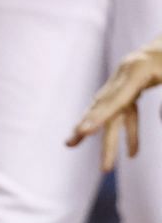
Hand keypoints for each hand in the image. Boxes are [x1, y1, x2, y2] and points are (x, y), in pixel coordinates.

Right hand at [68, 43, 161, 171]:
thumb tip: (160, 121)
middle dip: (88, 126)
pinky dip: (129, 132)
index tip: (82, 131)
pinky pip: (126, 112)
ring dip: (96, 131)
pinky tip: (133, 154)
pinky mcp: (131, 85)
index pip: (116, 98)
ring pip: (108, 109)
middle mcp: (125, 74)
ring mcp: (125, 79)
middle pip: (105, 106)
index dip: (99, 116)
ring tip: (72, 145)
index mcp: (138, 69)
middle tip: (69, 145)